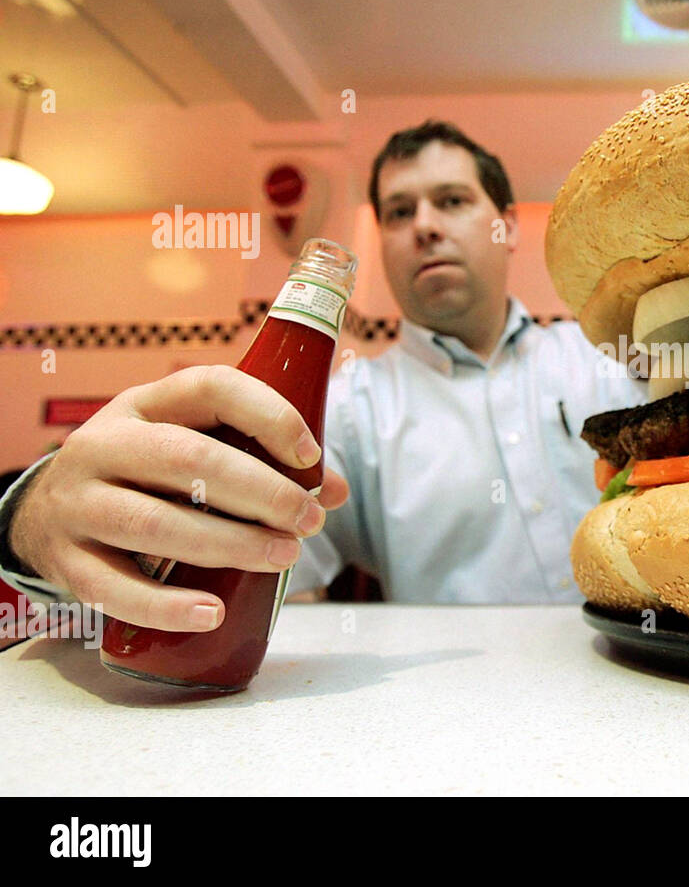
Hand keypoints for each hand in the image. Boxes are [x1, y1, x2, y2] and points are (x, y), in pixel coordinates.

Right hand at [9, 366, 349, 632]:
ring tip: (283, 556)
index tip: (310, 454)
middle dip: (260, 491)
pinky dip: (167, 605)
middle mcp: (104, 445)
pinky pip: (115, 588)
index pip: (209, 387)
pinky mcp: (67, 562)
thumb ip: (261, 461)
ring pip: (154, 523)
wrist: (41, 513)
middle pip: (186, 459)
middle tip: (309, 519)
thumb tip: (334, 491)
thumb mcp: (190, 447)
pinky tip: (212, 612)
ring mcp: (78, 504)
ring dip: (229, 544)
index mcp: (145, 405)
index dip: (267, 414)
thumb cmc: (142, 475)